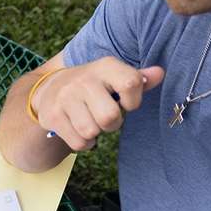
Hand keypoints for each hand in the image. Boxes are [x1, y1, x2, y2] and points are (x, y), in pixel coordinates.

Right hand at [31, 57, 164, 150]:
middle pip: (109, 117)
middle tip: (106, 117)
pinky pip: (78, 143)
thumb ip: (139, 79)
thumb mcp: (114, 77)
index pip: (131, 84)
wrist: (50, 88)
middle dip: (112, 124)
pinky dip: (84, 143)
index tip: (126, 103)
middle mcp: (84, 80)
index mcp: (105, 67)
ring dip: (96, 133)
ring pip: (91, 132)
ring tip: (91, 122)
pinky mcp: (52, 116)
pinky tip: (79, 130)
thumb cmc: (93, 86)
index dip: (133, 102)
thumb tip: (160, 74)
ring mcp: (66, 98)